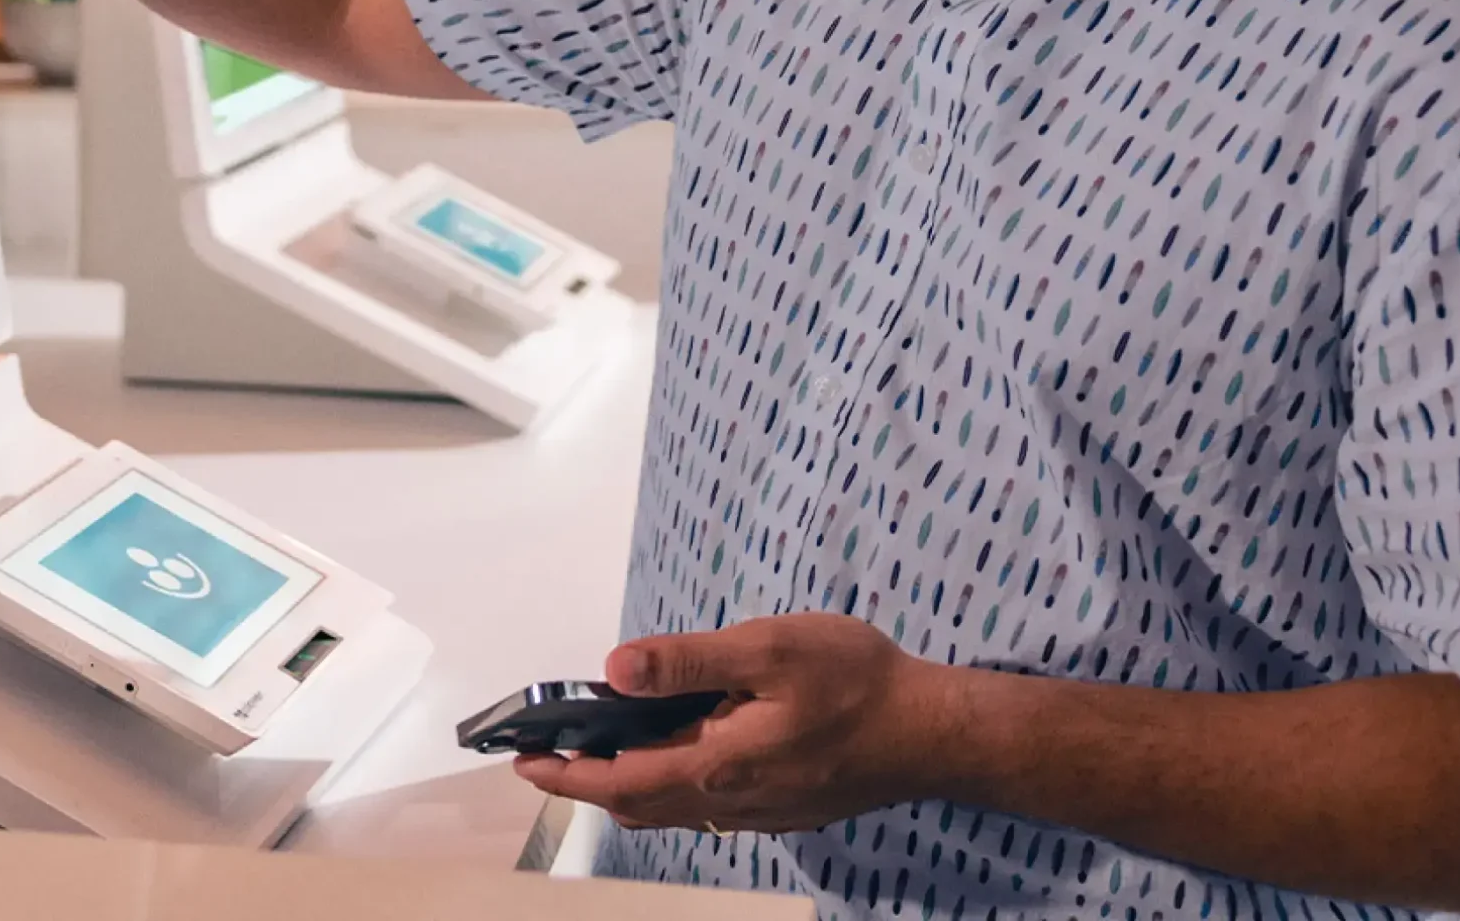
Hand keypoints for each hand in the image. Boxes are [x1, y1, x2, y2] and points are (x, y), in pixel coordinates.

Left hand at [515, 615, 958, 834]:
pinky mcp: (784, 806)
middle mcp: (733, 801)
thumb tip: (614, 671)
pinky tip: (677, 748)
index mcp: (719, 764)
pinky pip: (709, 806)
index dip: (566, 774)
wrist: (936, 732)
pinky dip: (671, 783)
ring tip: (601, 746)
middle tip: (549, 750)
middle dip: (588, 780)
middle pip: (640, 803)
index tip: (524, 760)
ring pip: (674, 809)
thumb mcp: (766, 649)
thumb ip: (687, 662)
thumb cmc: (855, 680)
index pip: (620, 781)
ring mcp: (761, 810)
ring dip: (629, 783)